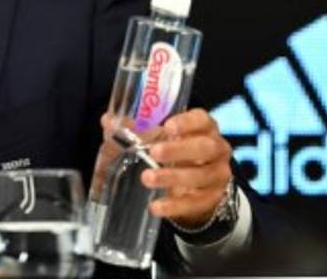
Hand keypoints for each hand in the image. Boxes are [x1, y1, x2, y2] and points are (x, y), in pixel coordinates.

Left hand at [140, 108, 232, 228]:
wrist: (196, 186)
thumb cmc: (176, 152)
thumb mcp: (159, 138)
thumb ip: (135, 129)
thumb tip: (108, 121)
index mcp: (204, 128)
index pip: (201, 119)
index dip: (187, 122)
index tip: (167, 126)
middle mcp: (217, 149)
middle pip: (205, 147)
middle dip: (179, 150)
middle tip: (154, 152)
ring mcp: (217, 175)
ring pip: (201, 176)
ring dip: (173, 177)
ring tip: (147, 178)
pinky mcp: (212, 198)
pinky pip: (195, 203)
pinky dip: (174, 205)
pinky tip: (156, 206)